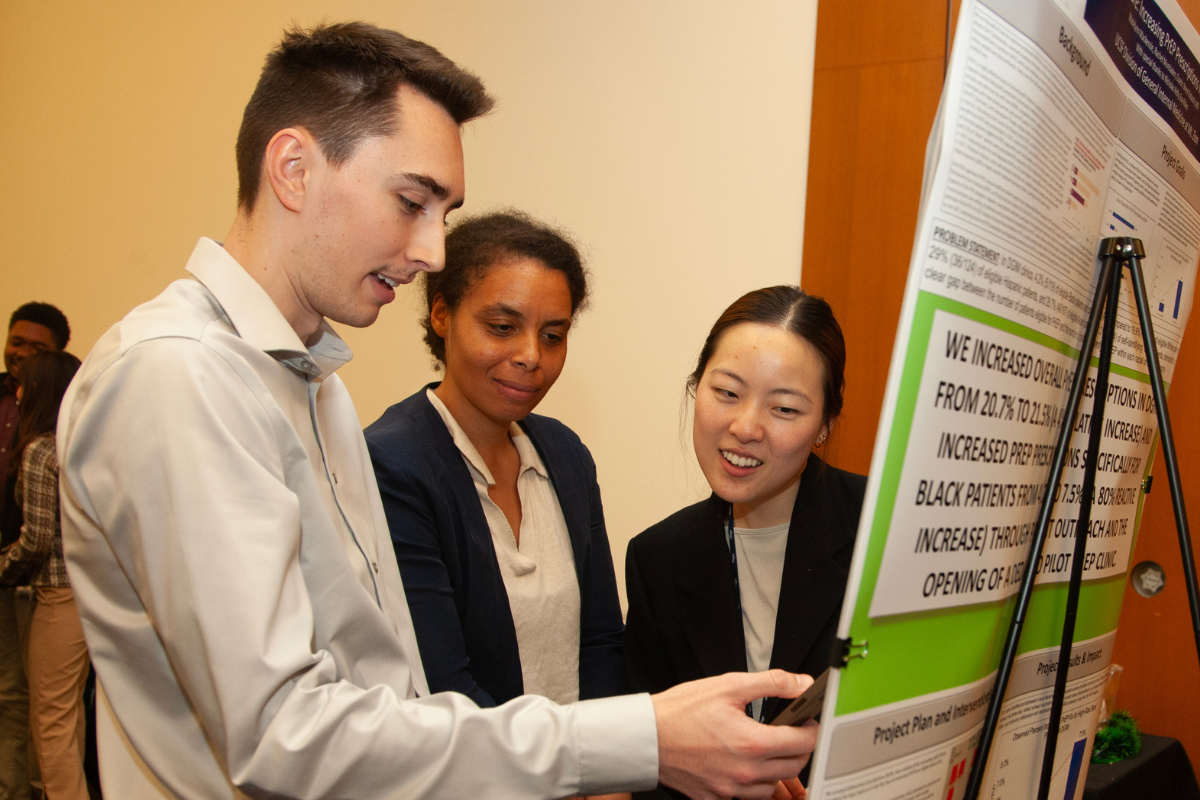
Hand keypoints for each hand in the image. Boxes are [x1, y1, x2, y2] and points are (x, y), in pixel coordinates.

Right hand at [651, 670, 818, 799]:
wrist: (645, 737)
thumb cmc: (680, 711)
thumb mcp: (728, 685)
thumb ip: (771, 683)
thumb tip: (801, 684)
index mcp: (753, 743)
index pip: (804, 742)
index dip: (811, 728)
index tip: (806, 720)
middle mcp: (746, 771)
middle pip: (795, 766)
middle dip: (800, 747)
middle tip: (791, 731)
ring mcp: (731, 789)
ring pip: (774, 786)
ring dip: (779, 768)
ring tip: (768, 748)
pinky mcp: (716, 798)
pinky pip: (748, 797)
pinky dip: (754, 783)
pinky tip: (745, 764)